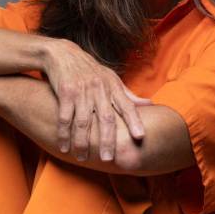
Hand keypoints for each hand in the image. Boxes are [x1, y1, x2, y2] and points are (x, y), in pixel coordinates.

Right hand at [43, 39, 152, 162]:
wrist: (63, 54)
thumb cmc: (90, 71)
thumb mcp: (111, 78)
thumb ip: (128, 95)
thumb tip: (151, 105)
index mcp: (113, 87)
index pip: (127, 106)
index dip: (134, 121)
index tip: (140, 136)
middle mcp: (99, 89)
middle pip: (105, 118)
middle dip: (107, 140)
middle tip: (108, 158)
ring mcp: (82, 91)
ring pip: (83, 121)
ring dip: (82, 142)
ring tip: (83, 158)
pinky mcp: (65, 92)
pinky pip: (65, 117)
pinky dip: (64, 134)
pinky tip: (64, 147)